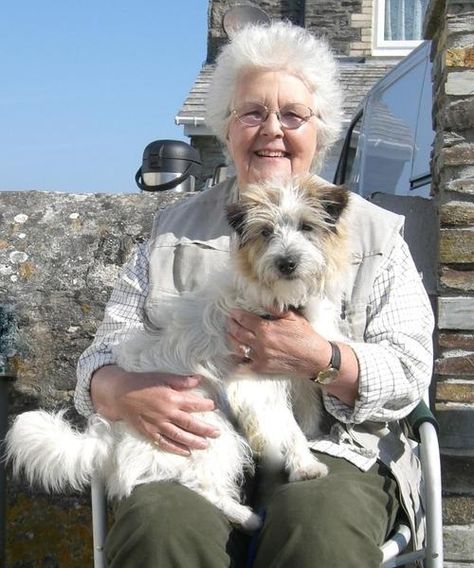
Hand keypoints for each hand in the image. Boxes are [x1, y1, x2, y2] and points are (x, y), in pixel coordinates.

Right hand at [90, 366, 219, 455]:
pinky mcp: (150, 432)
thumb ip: (182, 380)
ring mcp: (158, 425)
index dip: (206, 406)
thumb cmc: (142, 383)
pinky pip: (165, 443)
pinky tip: (186, 452)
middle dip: (205, 429)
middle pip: (190, 424)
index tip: (214, 407)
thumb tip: (199, 379)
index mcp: (172, 398)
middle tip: (217, 433)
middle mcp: (167, 413)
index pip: (194, 404)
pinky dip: (176, 448)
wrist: (120, 394)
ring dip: (194, 441)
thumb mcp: (163, 377)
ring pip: (180, 436)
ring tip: (206, 445)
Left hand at [228, 309, 359, 405]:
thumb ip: (276, 308)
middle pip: (237, 333)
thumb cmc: (305, 336)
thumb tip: (264, 299)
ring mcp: (260, 357)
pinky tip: (236, 352)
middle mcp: (260, 343)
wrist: (314, 359)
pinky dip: (238, 358)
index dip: (236, 314)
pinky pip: (244, 363)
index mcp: (266, 329)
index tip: (233, 312)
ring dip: (232, 339)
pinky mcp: (262, 368)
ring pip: (237, 347)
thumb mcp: (293, 317)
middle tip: (230, 320)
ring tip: (231, 333)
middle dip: (231, 325)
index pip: (244, 319)